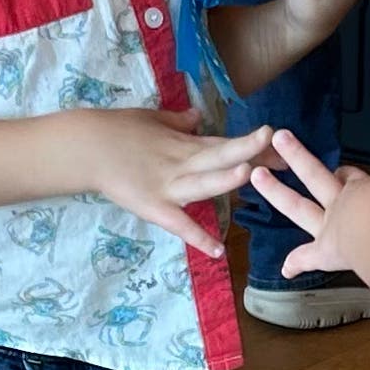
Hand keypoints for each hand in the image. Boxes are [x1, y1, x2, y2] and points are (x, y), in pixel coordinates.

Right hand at [70, 109, 270, 255]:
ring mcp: (169, 186)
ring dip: (225, 179)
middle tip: (283, 154)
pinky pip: (179, 224)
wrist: (86, 147)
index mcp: (185, 142)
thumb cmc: (118, 129)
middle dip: (252, 153)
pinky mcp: (153, 207)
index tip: (279, 141)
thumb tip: (198, 118)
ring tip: (248, 176)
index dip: (253, 143)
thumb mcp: (152, 118)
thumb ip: (179, 121)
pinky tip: (218, 251)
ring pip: (202, 182)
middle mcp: (182, 163)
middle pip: (221, 156)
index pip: (225, 142)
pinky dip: (197, 237)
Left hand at [249, 129, 369, 277]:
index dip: (349, 176)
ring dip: (276, 193)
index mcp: (365, 190)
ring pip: (298, 206)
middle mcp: (343, 204)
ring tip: (257, 178)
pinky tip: (285, 269)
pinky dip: (297, 262)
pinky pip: (308, 256)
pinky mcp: (328, 250)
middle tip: (280, 141)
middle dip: (298, 159)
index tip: (344, 171)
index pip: (352, 178)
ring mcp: (331, 226)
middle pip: (315, 177)